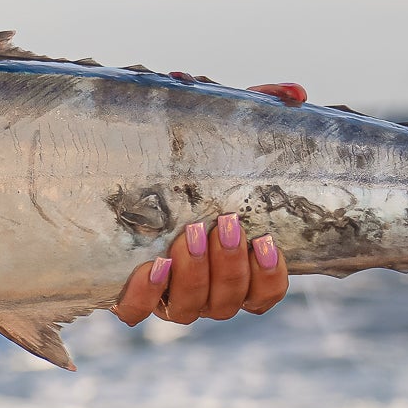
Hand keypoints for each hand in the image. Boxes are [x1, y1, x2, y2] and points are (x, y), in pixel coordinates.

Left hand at [111, 78, 303, 326]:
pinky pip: (137, 313)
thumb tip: (296, 94)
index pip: (265, 295)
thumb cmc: (182, 163)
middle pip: (227, 302)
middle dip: (229, 266)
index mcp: (234, 268)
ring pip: (190, 309)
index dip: (270, 278)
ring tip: (189, 233)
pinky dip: (146, 295)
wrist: (111, 175)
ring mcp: (165, 297)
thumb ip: (259, 109)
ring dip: (194, 274)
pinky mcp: (126, 296)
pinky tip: (152, 266)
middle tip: (222, 223)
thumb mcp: (220, 134)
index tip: (266, 240)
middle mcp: (204, 291)